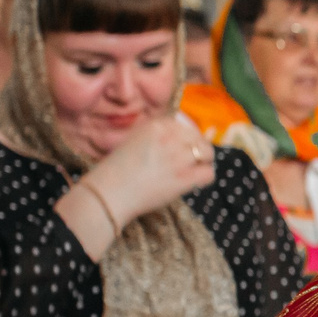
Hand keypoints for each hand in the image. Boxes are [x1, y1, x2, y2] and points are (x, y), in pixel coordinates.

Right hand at [85, 112, 215, 226]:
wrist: (108, 192)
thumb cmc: (116, 169)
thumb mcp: (133, 139)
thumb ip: (155, 135)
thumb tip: (179, 136)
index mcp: (156, 125)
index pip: (184, 125)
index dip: (187, 137)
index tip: (181, 147)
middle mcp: (169, 138)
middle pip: (198, 137)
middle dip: (197, 148)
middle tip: (190, 160)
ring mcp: (178, 157)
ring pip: (207, 152)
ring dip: (203, 161)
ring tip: (193, 170)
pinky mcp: (184, 178)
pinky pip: (209, 173)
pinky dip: (204, 177)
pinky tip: (194, 181)